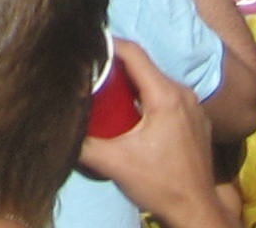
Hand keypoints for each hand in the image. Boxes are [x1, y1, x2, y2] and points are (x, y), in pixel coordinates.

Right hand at [76, 40, 220, 227]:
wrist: (196, 213)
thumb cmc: (159, 185)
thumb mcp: (114, 163)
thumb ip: (83, 143)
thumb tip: (57, 125)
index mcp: (166, 96)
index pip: (134, 53)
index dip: (108, 44)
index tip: (86, 47)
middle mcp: (184, 94)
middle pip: (144, 67)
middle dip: (115, 67)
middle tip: (91, 73)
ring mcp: (194, 107)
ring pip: (156, 82)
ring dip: (132, 84)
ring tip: (107, 92)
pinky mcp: (198, 121)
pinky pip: (169, 97)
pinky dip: (148, 98)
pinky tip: (132, 114)